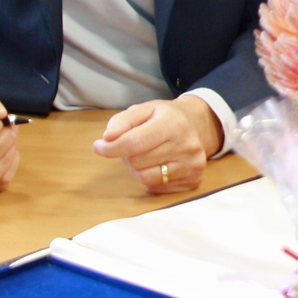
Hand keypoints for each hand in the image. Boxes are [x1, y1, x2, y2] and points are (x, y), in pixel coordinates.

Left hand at [91, 97, 220, 193]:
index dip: (111, 147)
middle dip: (128, 155)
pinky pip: (157, 188)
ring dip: (138, 169)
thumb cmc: (165, 117)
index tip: (99, 146)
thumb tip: (107, 139)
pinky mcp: (193, 181)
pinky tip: (160, 164)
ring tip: (146, 156)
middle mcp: (187, 145)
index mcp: (173, 123)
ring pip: (146, 178)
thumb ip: (122, 121)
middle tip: (136, 146)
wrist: (198, 125)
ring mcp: (192, 165)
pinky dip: (151, 178)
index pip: (134, 142)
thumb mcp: (144, 109)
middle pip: (137, 162)